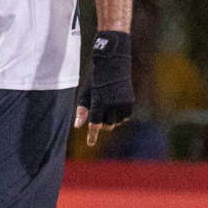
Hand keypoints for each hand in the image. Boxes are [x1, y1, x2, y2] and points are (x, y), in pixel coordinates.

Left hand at [74, 31, 133, 146]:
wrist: (113, 64)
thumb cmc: (95, 80)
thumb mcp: (85, 93)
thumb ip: (81, 111)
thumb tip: (77, 126)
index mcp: (98, 102)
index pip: (94, 124)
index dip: (92, 135)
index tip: (90, 144)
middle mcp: (112, 105)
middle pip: (107, 126)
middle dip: (102, 125)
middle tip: (99, 114)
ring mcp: (123, 104)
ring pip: (117, 122)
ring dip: (111, 120)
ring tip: (107, 107)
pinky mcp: (130, 102)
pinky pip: (125, 117)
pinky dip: (120, 116)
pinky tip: (115, 107)